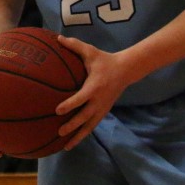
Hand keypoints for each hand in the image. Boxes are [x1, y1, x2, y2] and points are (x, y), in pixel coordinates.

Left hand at [50, 35, 132, 151]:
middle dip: (72, 125)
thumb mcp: (91, 51)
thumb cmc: (104, 60)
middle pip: (85, 117)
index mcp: (94, 87)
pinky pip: (92, 126)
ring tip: (65, 146)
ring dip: (78, 136)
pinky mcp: (104, 112)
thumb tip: (57, 38)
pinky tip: (73, 142)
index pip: (81, 98)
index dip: (70, 104)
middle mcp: (99, 100)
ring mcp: (102, 108)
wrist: (126, 70)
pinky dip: (83, 135)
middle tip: (59, 131)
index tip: (57, 110)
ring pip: (89, 126)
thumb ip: (74, 45)